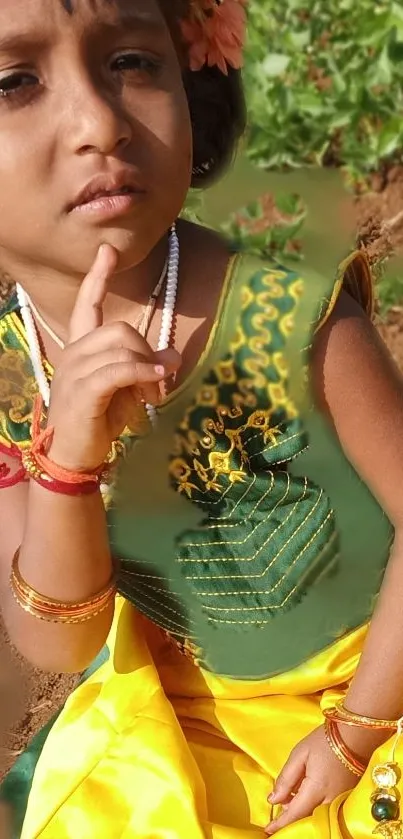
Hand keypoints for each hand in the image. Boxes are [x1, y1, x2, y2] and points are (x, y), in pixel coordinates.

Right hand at [47, 244, 180, 470]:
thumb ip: (144, 367)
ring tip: (155, 392)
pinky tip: (155, 383)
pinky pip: (120, 369)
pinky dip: (142, 372)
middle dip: (147, 351)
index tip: (107, 251)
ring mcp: (75, 371)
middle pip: (120, 329)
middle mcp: (74, 353)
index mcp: (81, 348)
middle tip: (158, 382)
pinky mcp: (84, 391)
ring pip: (122, 347)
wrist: (73, 455)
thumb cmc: (97, 420)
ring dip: (148, 367)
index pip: (87, 304)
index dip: (98, 276)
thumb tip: (173, 356)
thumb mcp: (126, 389)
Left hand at [265, 725, 358, 833]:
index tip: (268, 830)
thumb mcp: (300, 754)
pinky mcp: (346, 797)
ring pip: (316, 815)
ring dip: (301, 811)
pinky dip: (313, 807)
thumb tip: (274, 800)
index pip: (295, 814)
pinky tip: (304, 795)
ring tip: (289, 799)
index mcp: (317, 789)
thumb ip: (286, 778)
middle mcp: (331, 801)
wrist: (355, 734)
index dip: (280, 824)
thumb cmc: (324, 741)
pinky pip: (326, 809)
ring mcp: (341, 800)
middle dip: (290, 816)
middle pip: (306, 818)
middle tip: (279, 807)